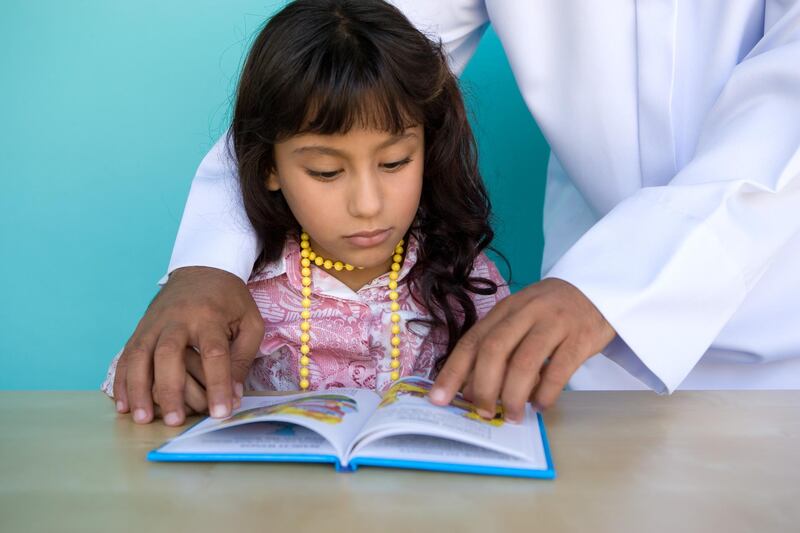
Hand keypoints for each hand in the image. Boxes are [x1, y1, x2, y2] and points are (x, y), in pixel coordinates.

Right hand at [113, 266, 263, 425]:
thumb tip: (233, 395)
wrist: (203, 268)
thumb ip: (243, 357)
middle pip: (168, 354)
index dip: (218, 384)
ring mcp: (154, 323)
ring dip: (138, 389)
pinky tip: (124, 404)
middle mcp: (177, 319)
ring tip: (142, 418)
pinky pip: (126, 355)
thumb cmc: (230, 300)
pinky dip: (122, 380)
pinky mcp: (140, 328)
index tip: (221, 412)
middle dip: (170, 389)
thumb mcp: (250, 322)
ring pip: (139, 356)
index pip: (214, 354)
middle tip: (175, 421)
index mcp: (209, 317)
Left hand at [429, 278, 615, 421]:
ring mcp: (554, 323)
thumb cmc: (550, 313)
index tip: (439, 399)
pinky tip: (541, 405)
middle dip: (483, 387)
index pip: (472, 341)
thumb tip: (471, 389)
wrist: (598, 291)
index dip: (453, 371)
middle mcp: (526, 312)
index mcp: (505, 310)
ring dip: (513, 395)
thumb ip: (498, 346)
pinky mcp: (580, 337)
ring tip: (512, 415)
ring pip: (525, 361)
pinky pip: (560, 369)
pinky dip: (546, 392)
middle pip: (494, 350)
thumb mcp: (520, 319)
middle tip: (483, 412)